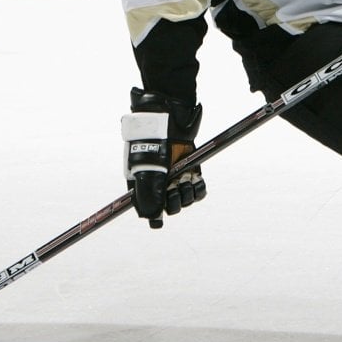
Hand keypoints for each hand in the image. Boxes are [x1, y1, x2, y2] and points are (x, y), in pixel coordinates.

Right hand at [121, 89, 203, 228]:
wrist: (168, 119)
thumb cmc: (152, 143)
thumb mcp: (149, 170)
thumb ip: (149, 195)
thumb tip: (153, 219)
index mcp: (142, 185)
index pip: (148, 210)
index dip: (154, 216)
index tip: (158, 222)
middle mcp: (159, 184)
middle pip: (169, 208)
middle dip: (173, 202)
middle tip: (173, 188)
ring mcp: (176, 178)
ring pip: (185, 200)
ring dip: (186, 196)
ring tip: (184, 182)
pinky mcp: (191, 171)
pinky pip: (197, 191)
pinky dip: (198, 190)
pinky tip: (196, 182)